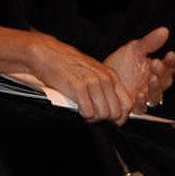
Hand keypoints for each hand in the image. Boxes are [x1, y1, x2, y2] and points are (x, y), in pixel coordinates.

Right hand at [13, 29, 156, 123]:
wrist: (47, 54)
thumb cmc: (68, 64)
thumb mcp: (93, 72)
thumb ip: (105, 87)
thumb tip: (113, 108)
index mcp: (110, 75)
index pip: (127, 103)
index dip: (120, 117)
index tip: (112, 121)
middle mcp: (104, 78)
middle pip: (115, 112)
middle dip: (105, 119)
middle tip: (94, 115)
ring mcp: (92, 82)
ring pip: (102, 114)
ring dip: (93, 118)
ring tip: (84, 111)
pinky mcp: (78, 87)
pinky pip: (88, 112)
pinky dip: (83, 114)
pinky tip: (78, 108)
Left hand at [104, 27, 174, 116]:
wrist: (101, 75)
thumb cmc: (121, 62)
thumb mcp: (134, 49)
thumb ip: (150, 42)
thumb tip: (164, 31)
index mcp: (157, 71)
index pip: (170, 68)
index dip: (171, 62)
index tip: (169, 54)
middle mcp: (153, 85)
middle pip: (165, 82)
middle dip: (162, 73)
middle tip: (156, 63)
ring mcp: (144, 96)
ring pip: (156, 97)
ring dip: (155, 88)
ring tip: (151, 79)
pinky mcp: (133, 106)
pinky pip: (141, 108)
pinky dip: (141, 103)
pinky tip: (139, 94)